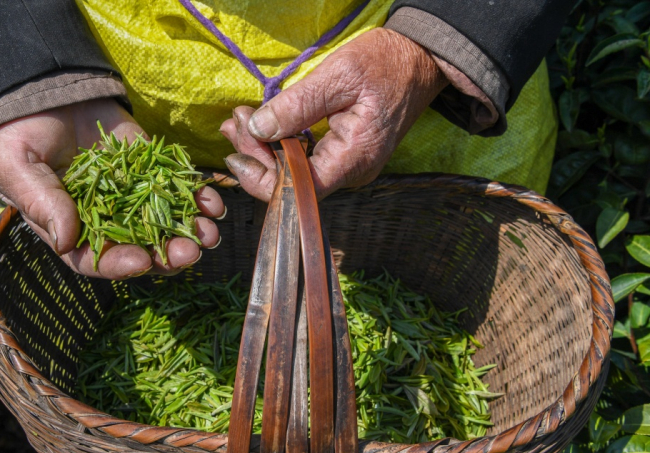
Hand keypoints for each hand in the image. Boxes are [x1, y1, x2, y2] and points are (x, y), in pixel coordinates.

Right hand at [0, 98, 223, 278]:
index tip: (141, 261)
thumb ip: (42, 203)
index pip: (98, 260)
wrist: (42, 94)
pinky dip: (196, 196)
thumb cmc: (17, 137)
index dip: (120, 265)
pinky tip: (212, 201)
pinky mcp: (152, 171)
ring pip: (165, 223)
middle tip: (190, 251)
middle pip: (141, 249)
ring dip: (189, 230)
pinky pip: (177, 188)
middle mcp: (107, 221)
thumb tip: (65, 241)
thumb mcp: (18, 168)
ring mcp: (133, 197)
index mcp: (71, 231)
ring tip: (209, 233)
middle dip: (167, 254)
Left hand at [219, 28, 447, 200]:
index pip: (298, 190)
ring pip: (296, 171)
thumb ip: (297, 106)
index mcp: (353, 159)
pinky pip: (306, 160)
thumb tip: (259, 129)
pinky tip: (263, 124)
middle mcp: (351, 173)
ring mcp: (348, 167)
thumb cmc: (386, 64)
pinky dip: (282, 143)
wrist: (421, 59)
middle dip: (257, 156)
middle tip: (233, 122)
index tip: (236, 150)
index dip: (262, 177)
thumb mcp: (339, 76)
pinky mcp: (344, 156)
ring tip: (240, 121)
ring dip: (265, 148)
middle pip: (292, 182)